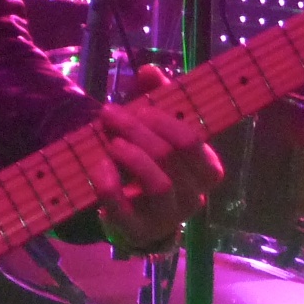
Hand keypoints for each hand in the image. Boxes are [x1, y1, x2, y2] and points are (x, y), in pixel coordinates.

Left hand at [90, 64, 223, 252]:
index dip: (162, 120)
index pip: (192, 140)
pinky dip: (109, 186)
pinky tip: (98, 168)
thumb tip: (150, 71)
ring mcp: (167, 218)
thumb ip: (155, 97)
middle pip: (170, 155)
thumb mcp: (154, 128)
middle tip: (111, 115)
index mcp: (205, 169)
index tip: (137, 108)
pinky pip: (125, 211)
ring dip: (131, 156)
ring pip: (159, 184)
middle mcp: (193, 196)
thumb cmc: (149, 162)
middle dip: (137, 130)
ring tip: (111, 143)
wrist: (131, 213)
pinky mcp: (138, 232)